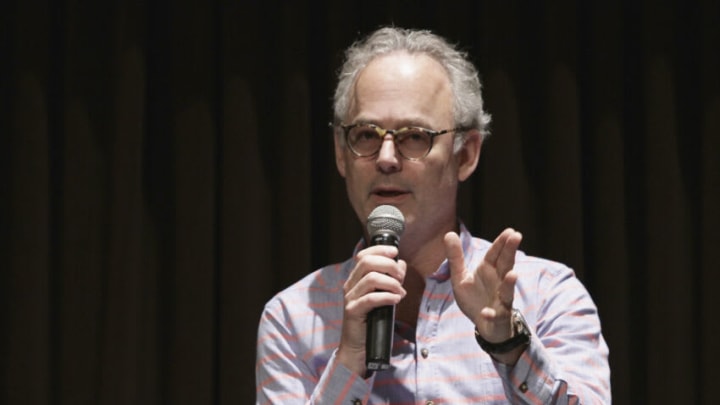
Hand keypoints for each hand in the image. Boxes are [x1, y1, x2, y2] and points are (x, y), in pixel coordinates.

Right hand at [338, 245, 406, 375]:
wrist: (358, 347)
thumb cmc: (372, 321)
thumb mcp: (383, 296)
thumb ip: (391, 279)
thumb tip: (401, 264)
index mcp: (355, 279)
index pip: (363, 255)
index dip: (379, 250)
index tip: (395, 252)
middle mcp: (350, 286)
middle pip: (367, 263)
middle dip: (389, 265)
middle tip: (401, 277)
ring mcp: (350, 298)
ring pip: (370, 279)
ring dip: (391, 283)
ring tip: (400, 292)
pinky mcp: (353, 312)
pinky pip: (371, 298)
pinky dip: (387, 297)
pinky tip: (396, 300)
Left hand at [444, 228, 522, 349]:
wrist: (485, 326)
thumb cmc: (475, 298)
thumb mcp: (460, 277)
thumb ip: (455, 257)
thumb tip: (449, 233)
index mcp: (489, 271)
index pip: (495, 254)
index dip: (501, 243)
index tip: (510, 231)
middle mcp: (498, 282)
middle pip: (506, 265)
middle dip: (510, 252)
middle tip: (517, 237)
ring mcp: (500, 300)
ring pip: (507, 291)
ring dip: (509, 284)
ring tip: (513, 275)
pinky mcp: (497, 317)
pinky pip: (494, 316)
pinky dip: (491, 314)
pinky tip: (486, 313)